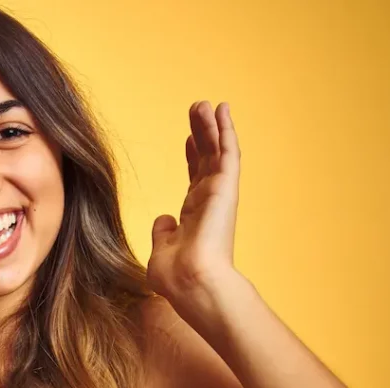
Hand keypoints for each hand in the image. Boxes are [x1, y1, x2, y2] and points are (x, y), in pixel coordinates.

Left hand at [147, 101, 241, 318]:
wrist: (190, 283)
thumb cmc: (175, 277)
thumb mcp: (161, 250)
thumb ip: (163, 232)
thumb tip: (163, 219)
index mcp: (193, 215)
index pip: (194, 178)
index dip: (191, 156)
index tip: (188, 136)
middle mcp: (208, 202)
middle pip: (205, 159)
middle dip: (201, 133)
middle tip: (196, 109)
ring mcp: (218, 194)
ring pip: (216, 151)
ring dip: (212, 125)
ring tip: (206, 102)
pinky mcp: (225, 189)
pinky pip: (227, 153)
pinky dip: (226, 130)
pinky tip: (222, 110)